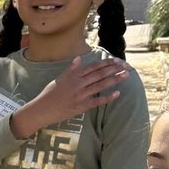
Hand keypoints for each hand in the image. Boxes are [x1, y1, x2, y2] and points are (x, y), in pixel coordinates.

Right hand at [11, 56, 129, 138]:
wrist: (41, 110)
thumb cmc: (49, 94)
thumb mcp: (59, 78)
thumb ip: (71, 69)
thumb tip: (79, 59)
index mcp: (73, 75)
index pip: (93, 67)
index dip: (106, 63)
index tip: (117, 61)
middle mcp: (78, 84)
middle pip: (100, 74)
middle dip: (115, 69)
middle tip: (126, 66)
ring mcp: (80, 95)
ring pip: (101, 86)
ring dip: (115, 80)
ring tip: (126, 75)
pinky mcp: (80, 107)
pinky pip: (97, 101)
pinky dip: (107, 98)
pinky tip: (117, 93)